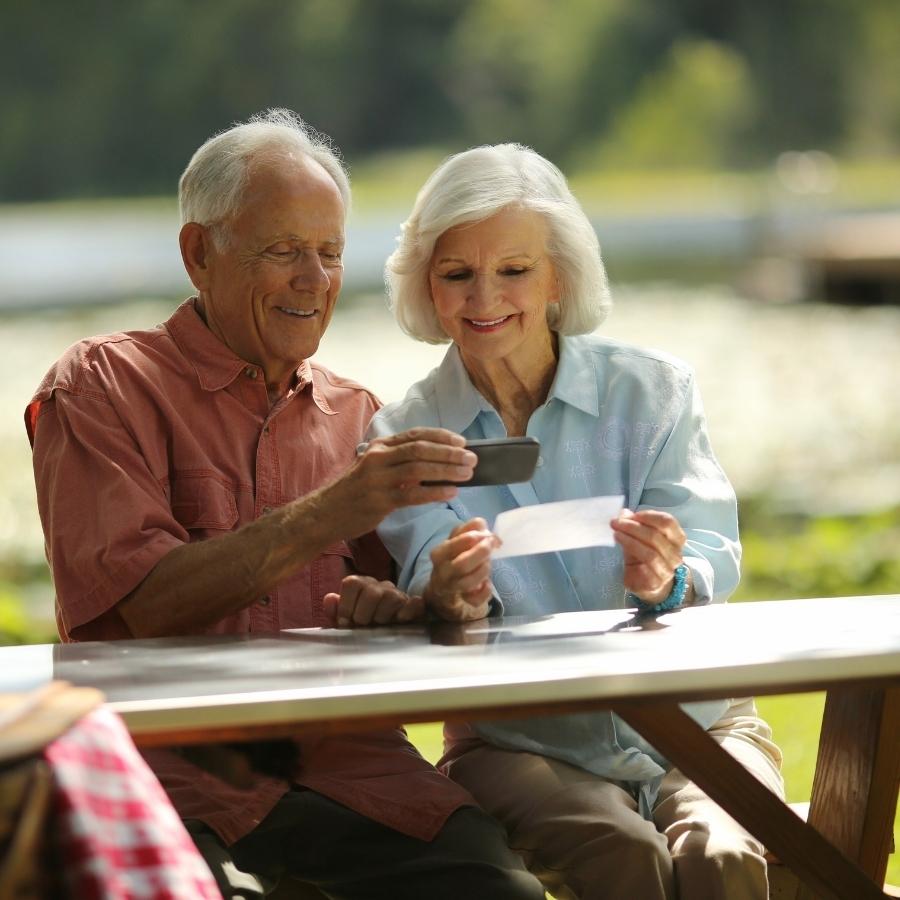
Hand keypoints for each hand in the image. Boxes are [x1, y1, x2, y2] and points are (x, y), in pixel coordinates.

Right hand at [322, 428, 476, 540]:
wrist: (325, 513)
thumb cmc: (355, 492)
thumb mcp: (374, 468)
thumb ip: (399, 463)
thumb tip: (436, 463)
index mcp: (379, 446)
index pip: (415, 435)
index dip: (441, 437)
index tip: (462, 441)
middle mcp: (378, 457)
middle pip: (420, 449)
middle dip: (449, 452)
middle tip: (471, 458)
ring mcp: (377, 479)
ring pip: (419, 469)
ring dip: (447, 470)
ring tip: (467, 473)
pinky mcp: (379, 501)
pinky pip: (412, 494)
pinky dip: (434, 492)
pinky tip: (450, 492)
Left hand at [323, 575, 424, 626]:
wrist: (392, 634)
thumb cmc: (365, 626)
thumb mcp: (347, 622)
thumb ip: (336, 611)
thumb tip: (330, 598)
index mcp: (362, 585)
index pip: (351, 583)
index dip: (345, 605)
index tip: (345, 622)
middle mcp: (381, 586)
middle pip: (370, 591)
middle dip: (363, 614)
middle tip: (363, 626)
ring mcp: (398, 595)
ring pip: (391, 597)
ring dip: (382, 617)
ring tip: (380, 626)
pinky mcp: (415, 606)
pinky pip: (414, 603)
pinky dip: (408, 611)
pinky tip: (400, 620)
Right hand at [424, 518, 497, 621]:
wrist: (443, 587)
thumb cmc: (455, 558)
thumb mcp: (459, 540)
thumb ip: (474, 531)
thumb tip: (492, 534)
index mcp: (440, 552)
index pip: (453, 544)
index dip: (475, 535)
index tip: (487, 534)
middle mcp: (442, 571)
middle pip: (462, 565)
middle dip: (481, 553)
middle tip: (492, 546)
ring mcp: (451, 588)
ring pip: (468, 582)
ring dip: (483, 570)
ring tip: (487, 564)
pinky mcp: (462, 601)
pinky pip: (475, 599)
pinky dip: (485, 591)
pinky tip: (487, 584)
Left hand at [610, 508, 689, 603]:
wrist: (650, 584)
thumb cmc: (645, 556)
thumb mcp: (640, 538)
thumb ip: (633, 525)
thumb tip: (623, 513)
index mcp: (676, 539)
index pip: (668, 522)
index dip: (649, 516)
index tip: (631, 515)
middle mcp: (675, 555)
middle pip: (656, 537)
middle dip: (633, 528)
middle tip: (616, 523)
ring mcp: (667, 571)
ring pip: (651, 554)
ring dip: (630, 542)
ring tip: (616, 535)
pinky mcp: (656, 584)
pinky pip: (646, 571)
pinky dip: (635, 561)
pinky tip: (623, 553)